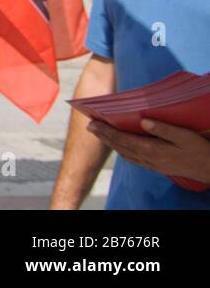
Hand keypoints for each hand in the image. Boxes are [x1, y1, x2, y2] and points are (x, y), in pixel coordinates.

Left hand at [88, 118, 209, 183]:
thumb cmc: (199, 150)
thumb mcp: (184, 136)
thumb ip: (164, 128)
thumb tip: (143, 121)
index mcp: (153, 150)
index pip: (123, 139)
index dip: (106, 131)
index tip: (92, 123)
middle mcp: (149, 159)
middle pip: (120, 146)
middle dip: (104, 136)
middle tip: (89, 126)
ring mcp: (152, 164)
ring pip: (125, 154)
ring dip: (111, 143)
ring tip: (99, 133)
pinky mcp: (156, 167)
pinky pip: (133, 159)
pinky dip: (122, 150)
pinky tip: (118, 146)